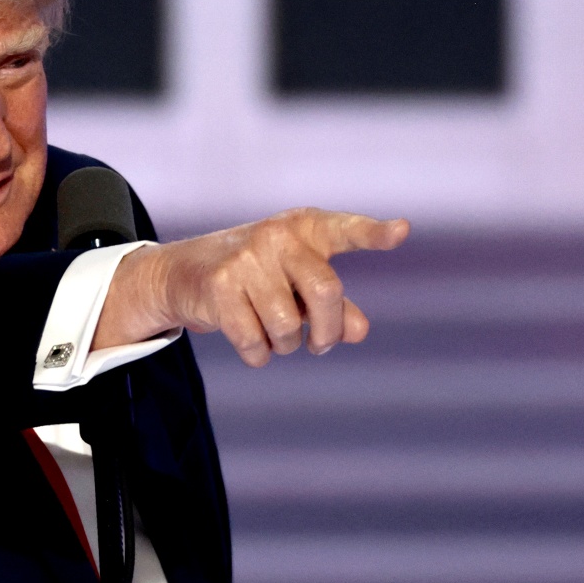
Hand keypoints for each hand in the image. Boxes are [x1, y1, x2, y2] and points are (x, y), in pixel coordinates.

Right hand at [94, 210, 408, 366]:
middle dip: (328, 331)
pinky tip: (252, 344)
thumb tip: (359, 331)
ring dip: (285, 345)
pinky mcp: (219, 285)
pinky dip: (258, 355)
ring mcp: (246, 258)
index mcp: (304, 228)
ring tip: (272, 334)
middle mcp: (277, 236)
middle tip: (320, 345)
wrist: (181, 273)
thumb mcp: (296, 284)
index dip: (374, 234)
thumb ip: (334, 306)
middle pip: (326, 291)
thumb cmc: (254, 277)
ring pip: (288, 326)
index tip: (401, 232)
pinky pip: (255, 341)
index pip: (346, 230)